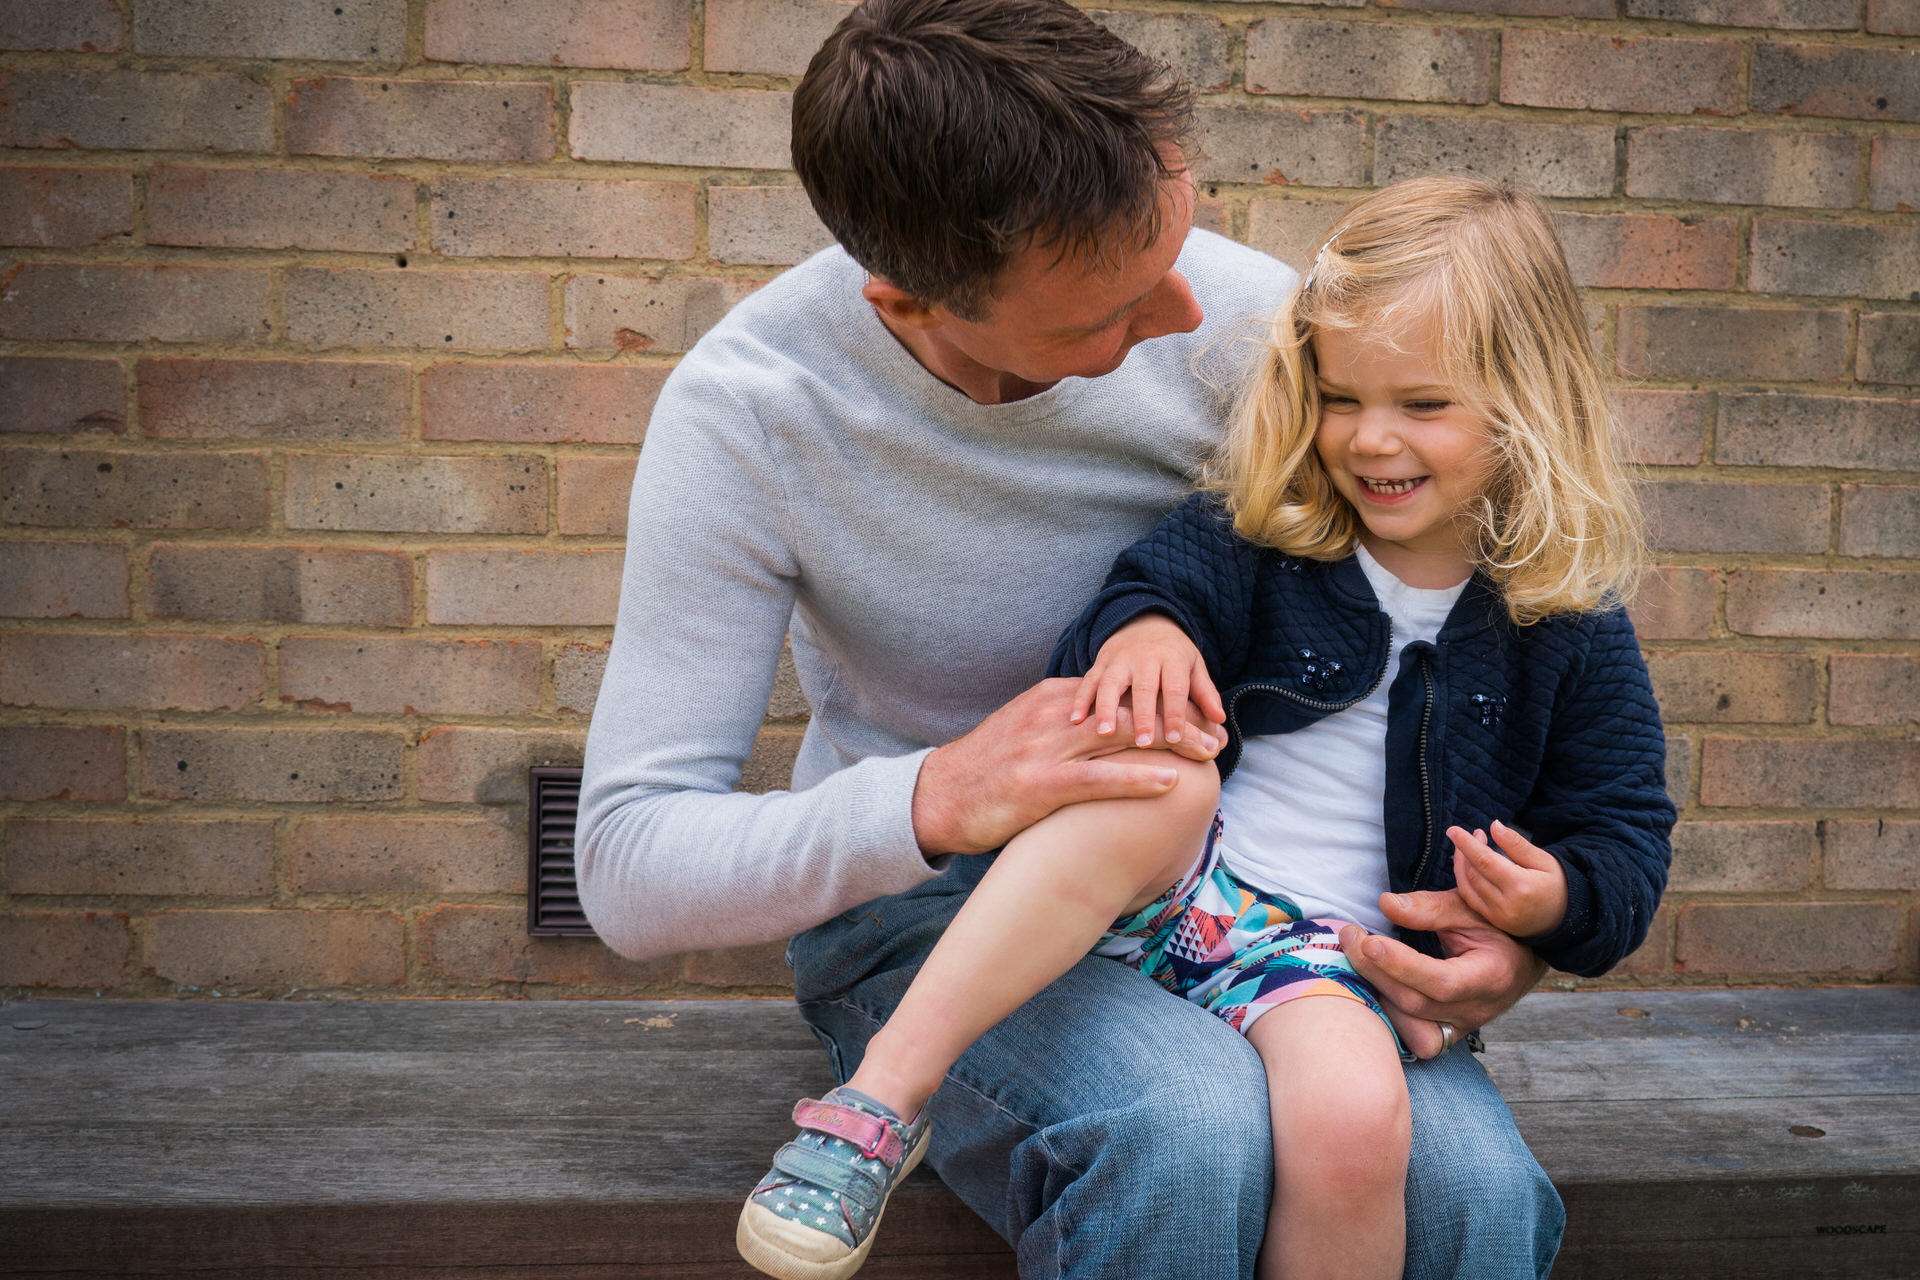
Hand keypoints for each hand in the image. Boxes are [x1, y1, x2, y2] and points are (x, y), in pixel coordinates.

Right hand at [912, 677, 1222, 857]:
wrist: (937, 797)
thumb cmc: (985, 772)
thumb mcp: (1024, 733)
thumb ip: (1062, 725)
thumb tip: (1100, 729)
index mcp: (1051, 700)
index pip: (1119, 695)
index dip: (1164, 705)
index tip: (1199, 717)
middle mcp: (1053, 716)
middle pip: (1130, 710)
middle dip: (1179, 720)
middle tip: (1217, 735)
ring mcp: (1045, 748)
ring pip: (1121, 738)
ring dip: (1172, 744)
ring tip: (1209, 754)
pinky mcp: (1038, 783)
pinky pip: (1098, 778)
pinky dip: (1137, 778)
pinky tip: (1171, 781)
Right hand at [1069, 614, 1224, 748]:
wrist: (1144, 622)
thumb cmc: (1174, 655)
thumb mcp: (1194, 667)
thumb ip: (1205, 693)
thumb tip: (1220, 720)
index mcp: (1172, 659)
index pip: (1175, 689)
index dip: (1175, 714)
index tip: (1173, 739)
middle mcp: (1144, 658)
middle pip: (1143, 688)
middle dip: (1142, 716)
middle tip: (1142, 743)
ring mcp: (1118, 659)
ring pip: (1111, 684)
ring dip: (1106, 708)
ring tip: (1104, 732)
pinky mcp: (1099, 662)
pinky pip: (1088, 681)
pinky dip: (1080, 699)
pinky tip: (1075, 719)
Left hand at [1339, 890, 1546, 1058]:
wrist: (1519, 959)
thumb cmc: (1494, 928)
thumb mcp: (1469, 908)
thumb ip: (1429, 907)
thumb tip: (1385, 903)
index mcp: (1491, 976)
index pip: (1441, 982)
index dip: (1401, 965)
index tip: (1369, 942)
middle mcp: (1478, 1010)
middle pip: (1417, 1004)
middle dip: (1376, 971)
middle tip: (1349, 936)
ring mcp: (1463, 1027)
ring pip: (1413, 1028)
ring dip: (1378, 996)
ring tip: (1357, 960)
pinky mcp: (1450, 1034)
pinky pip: (1416, 1039)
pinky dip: (1391, 1016)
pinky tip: (1373, 987)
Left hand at [1449, 820, 1567, 937]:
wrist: (1564, 918)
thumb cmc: (1556, 883)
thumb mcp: (1543, 860)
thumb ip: (1516, 844)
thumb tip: (1493, 825)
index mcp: (1521, 887)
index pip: (1485, 862)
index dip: (1466, 844)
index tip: (1453, 830)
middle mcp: (1506, 905)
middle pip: (1473, 874)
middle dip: (1465, 851)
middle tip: (1472, 834)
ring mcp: (1498, 916)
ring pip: (1467, 886)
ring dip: (1461, 864)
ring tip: (1467, 846)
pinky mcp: (1493, 922)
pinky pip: (1470, 898)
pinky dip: (1464, 880)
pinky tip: (1468, 865)